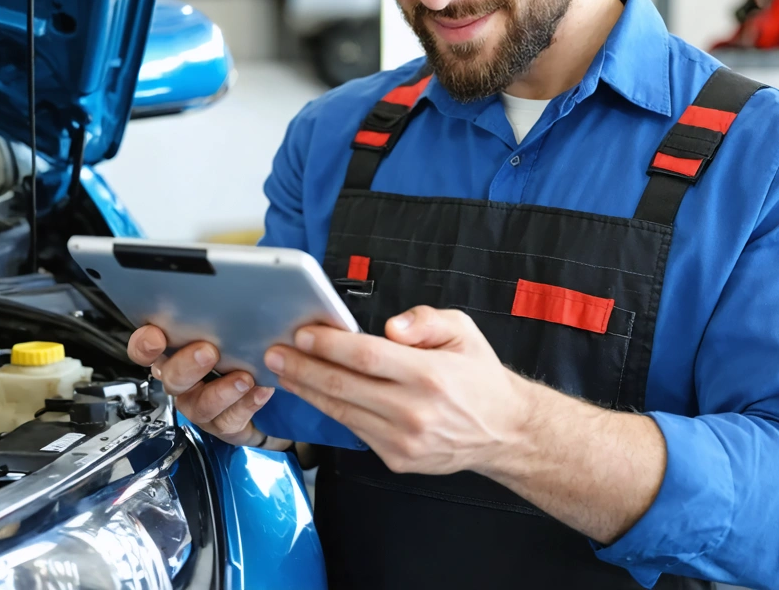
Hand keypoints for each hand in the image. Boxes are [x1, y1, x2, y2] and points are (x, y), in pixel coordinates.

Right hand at [127, 324, 289, 449]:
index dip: (145, 344)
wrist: (255, 390)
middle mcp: (181, 380)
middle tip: (208, 351)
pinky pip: (229, 420)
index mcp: (172, 353)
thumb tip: (228, 280)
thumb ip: (217, 310)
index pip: (144, 349)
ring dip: (220, 392)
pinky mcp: (221, 423)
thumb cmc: (233, 350)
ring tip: (243, 378)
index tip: (156, 335)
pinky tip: (261, 390)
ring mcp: (199, 405)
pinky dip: (247, 404)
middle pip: (171, 377)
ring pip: (199, 405)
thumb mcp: (224, 325)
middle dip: (188, 365)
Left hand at [264, 306, 527, 474]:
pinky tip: (314, 393)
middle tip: (274, 352)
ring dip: (307, 390)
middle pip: (343, 386)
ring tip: (283, 371)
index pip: (367, 357)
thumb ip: (425, 320)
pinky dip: (331, 409)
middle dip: (302, 368)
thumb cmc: (479, 377)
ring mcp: (403, 441)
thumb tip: (390, 327)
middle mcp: (414, 412)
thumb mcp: (463, 331)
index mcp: (430, 375)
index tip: (302, 334)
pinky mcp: (396, 459)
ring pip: (342, 412)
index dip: (329, 345)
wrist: (504, 432)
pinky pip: (354, 429)